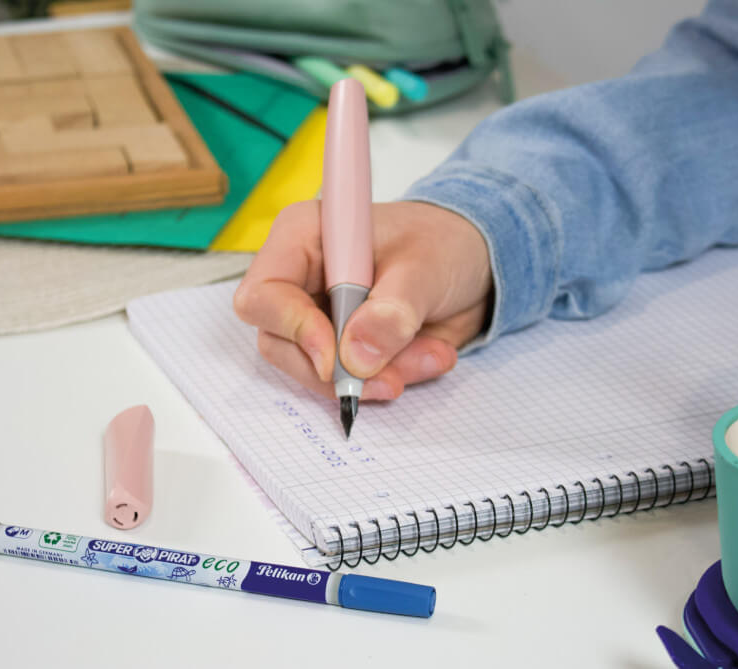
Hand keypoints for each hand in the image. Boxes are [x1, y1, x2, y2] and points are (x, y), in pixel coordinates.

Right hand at [234, 200, 492, 399]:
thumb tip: (356, 355)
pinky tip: (429, 356)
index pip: (263, 294)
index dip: (292, 329)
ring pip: (315, 371)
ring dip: (375, 378)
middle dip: (339, 369)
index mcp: (302, 239)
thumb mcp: (426, 268)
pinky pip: (348, 381)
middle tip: (394, 376)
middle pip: (280, 343)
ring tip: (431, 355)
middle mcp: (299, 280)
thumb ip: (392, 310)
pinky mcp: (341, 347)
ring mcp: (317, 317)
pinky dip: (390, 379)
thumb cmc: (441, 242)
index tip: (335, 358)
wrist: (475, 263)